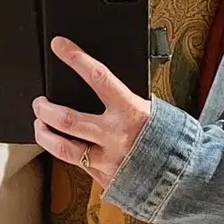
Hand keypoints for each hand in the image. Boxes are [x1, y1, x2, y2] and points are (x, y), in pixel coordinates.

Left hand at [33, 36, 153, 190]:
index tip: (59, 45)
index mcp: (131, 112)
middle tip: (39, 102)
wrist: (184, 174)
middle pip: (66, 119)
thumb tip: (96, 84)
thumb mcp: (150, 109)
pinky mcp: (104, 178)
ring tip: (40, 125)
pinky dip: (64, 152)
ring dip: (44, 134)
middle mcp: (115, 136)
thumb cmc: (168, 137)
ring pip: (62, 147)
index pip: (98, 77)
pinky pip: (76, 165)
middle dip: (45, 109)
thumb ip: (123, 101)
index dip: (76, 58)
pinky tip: (60, 145)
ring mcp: (107, 160)